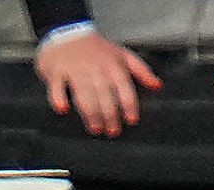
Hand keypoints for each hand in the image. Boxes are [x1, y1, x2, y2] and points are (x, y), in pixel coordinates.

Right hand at [36, 27, 158, 134]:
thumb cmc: (95, 48)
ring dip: (90, 113)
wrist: (68, 34)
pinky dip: (58, 99)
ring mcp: (75, 70)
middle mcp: (95, 68)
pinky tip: (63, 109)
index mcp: (113, 64)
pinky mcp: (57, 73)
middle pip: (104, 94)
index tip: (131, 120)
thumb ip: (141, 71)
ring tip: (95, 128)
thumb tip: (156, 86)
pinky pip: (57, 88)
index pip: (124, 87)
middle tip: (112, 130)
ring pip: (84, 94)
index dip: (129, 104)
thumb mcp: (123, 55)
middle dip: (110, 114)